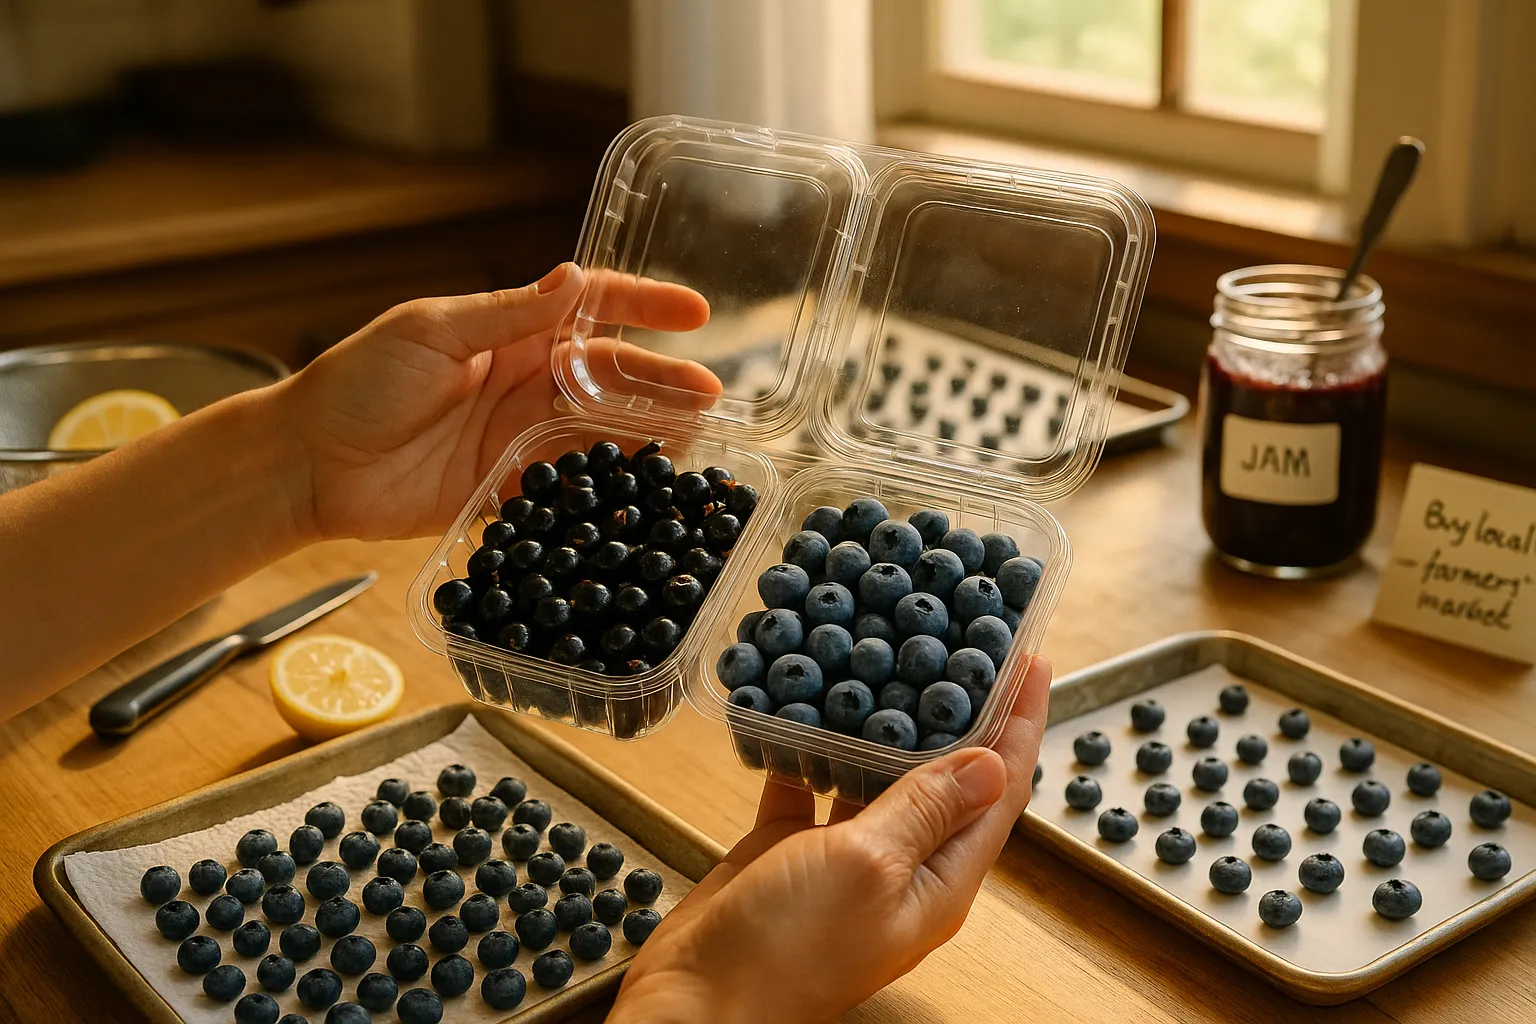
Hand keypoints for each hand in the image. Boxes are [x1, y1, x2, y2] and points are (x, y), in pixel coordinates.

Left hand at [277, 263, 718, 541]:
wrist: (310, 463)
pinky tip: (644, 492)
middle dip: (662, 383)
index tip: (693, 310)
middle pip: (610, 378)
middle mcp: (526, 382)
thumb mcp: (431, 332)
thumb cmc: (357, 382)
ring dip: (649, 435)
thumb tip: (573, 279)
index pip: (591, 309)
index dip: (644, 304)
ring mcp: (521, 438)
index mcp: (510, 333)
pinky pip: (571, 488)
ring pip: (602, 434)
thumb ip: (506, 314)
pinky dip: (608, 488)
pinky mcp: (510, 490)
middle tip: (709, 395)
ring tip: (694, 441)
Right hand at [610, 657, 1052, 1023]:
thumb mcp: (868, 866)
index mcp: (940, 880)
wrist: (696, 1001)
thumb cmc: (789, 951)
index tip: (1031, 657)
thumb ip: (924, 811)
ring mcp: (843, 858)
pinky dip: (807, 744)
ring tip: (889, 654)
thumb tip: (992, 763)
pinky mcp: (788, 849)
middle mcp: (901, 866)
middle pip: (946, 775)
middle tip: (961, 640)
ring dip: (884, 719)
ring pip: (877, 773)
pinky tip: (802, 704)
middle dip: (958, 708)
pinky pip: (809, 783)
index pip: (1000, 789)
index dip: (1019, 722)